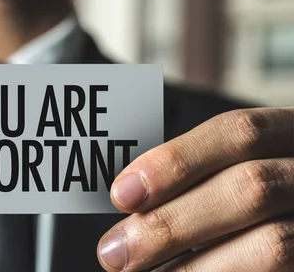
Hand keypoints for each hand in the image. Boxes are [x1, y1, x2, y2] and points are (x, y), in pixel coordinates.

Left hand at [97, 108, 293, 270]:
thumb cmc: (265, 197)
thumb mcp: (244, 167)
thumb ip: (202, 175)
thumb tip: (130, 197)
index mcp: (292, 134)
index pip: (239, 132)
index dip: (176, 161)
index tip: (122, 193)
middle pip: (249, 188)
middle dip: (172, 222)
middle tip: (116, 252)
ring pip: (273, 244)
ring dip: (194, 266)